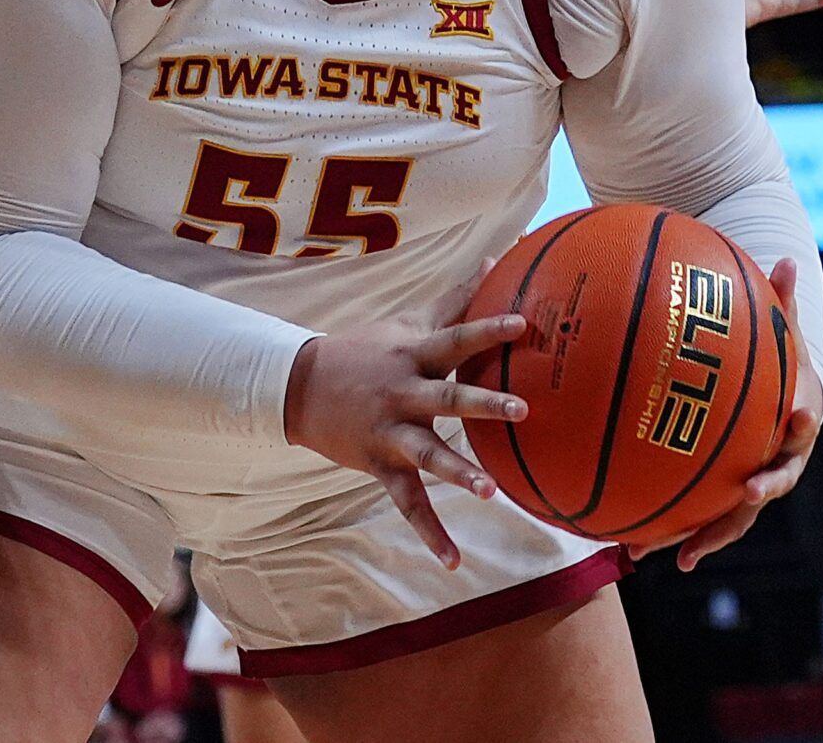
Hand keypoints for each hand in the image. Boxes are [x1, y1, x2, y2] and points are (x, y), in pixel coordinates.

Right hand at [283, 263, 528, 569]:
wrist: (299, 386)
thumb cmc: (365, 350)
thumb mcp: (406, 321)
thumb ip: (454, 298)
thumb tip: (495, 261)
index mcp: (414, 355)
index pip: (456, 338)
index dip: (487, 330)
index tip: (522, 324)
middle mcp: (404, 392)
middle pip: (448, 397)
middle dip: (484, 404)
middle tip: (523, 408)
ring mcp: (390, 431)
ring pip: (427, 453)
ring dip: (459, 472)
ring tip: (490, 491)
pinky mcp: (380, 464)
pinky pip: (407, 502)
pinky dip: (430, 533)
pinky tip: (454, 561)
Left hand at [641, 257, 822, 570]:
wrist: (786, 400)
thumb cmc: (781, 362)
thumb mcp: (783, 332)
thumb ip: (780, 301)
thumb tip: (787, 257)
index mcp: (794, 428)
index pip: (799, 435)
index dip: (792, 442)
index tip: (780, 444)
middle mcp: (776, 464)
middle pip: (765, 491)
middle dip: (745, 505)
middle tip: (729, 511)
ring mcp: (750, 485)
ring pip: (728, 518)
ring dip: (697, 538)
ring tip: (659, 557)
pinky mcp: (723, 495)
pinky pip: (696, 515)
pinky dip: (668, 531)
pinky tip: (627, 545)